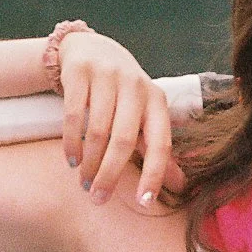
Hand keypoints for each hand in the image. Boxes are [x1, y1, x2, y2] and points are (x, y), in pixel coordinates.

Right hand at [59, 30, 185, 205]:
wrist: (93, 49)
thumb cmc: (123, 93)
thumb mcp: (145, 115)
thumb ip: (158, 149)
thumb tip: (180, 187)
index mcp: (157, 101)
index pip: (161, 143)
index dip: (154, 174)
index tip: (144, 202)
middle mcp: (136, 86)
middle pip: (124, 140)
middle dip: (110, 174)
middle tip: (98, 198)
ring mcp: (107, 76)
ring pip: (97, 130)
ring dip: (89, 162)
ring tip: (84, 182)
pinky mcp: (80, 72)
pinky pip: (73, 115)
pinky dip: (71, 142)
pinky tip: (72, 160)